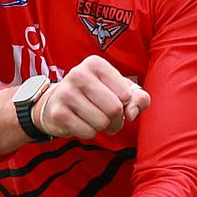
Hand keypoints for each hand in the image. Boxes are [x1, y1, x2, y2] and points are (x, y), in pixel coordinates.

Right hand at [34, 55, 149, 138]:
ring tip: (94, 119)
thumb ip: (139, 98)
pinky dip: (89, 133)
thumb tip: (132, 113)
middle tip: (109, 118)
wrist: (57, 101)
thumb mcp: (120, 90)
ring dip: (102, 127)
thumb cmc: (95, 94)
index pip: (126, 95)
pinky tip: (82, 123)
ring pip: (101, 122)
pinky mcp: (58, 113)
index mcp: (96, 64)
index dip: (126, 105)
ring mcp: (66, 93)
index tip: (116, 103)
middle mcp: (78, 74)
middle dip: (116, 120)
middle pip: (114, 109)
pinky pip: (87, 132)